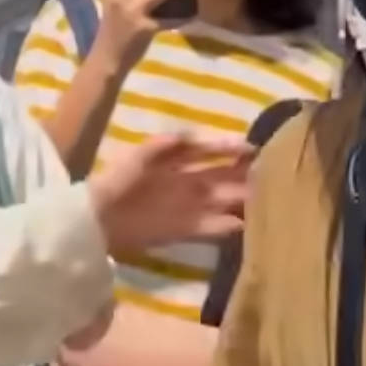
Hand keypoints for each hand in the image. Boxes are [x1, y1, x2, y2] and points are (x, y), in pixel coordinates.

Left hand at [88, 134, 253, 254]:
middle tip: (270, 173)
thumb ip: (161, 147)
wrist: (95, 221)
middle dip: (243, 174)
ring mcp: (186, 205)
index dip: (228, 147)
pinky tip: (242, 225)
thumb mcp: (135, 158)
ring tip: (265, 199)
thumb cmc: (115, 183)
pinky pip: (210, 226)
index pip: (206, 149)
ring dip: (240, 200)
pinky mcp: (183, 229)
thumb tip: (186, 135)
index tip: (251, 147)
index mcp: (173, 159)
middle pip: (220, 175)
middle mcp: (184, 181)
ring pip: (220, 200)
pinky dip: (225, 226)